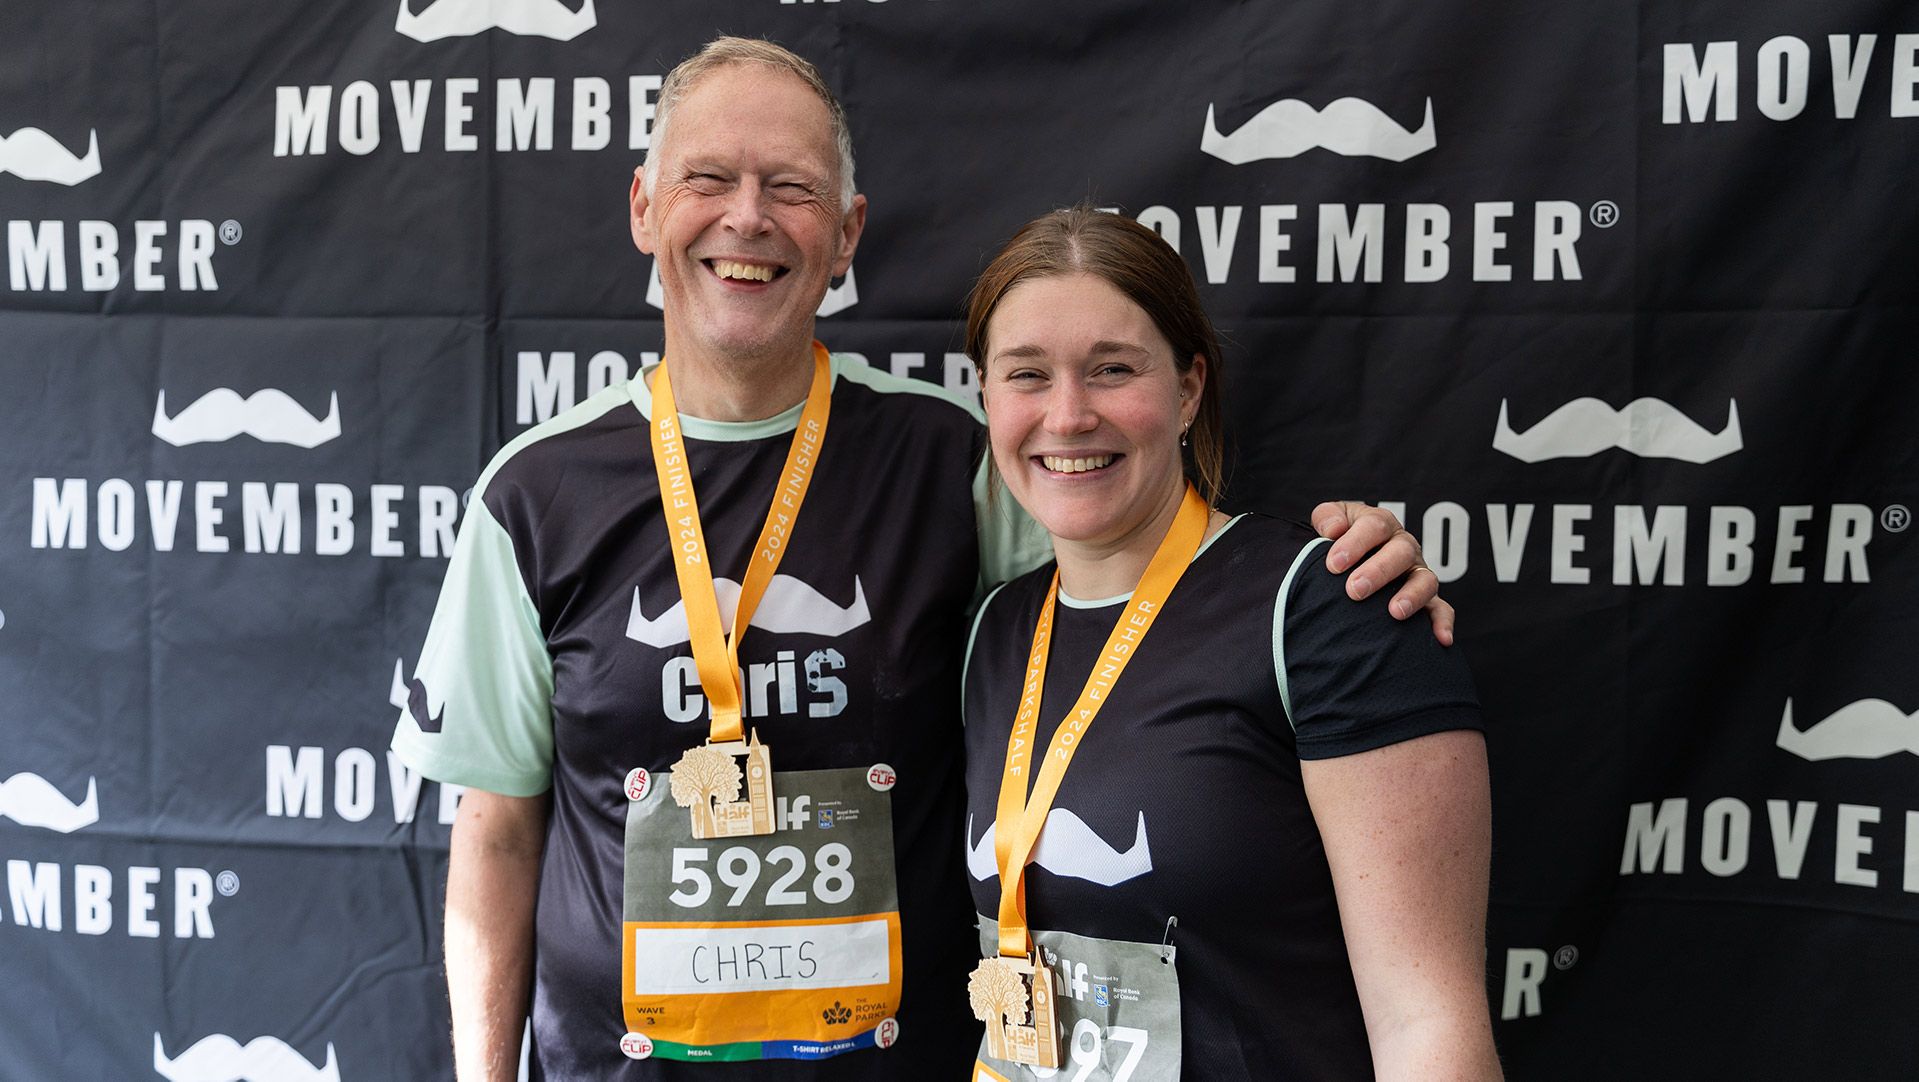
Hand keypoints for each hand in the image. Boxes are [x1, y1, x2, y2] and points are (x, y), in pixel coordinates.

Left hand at [1310, 501, 1453, 645]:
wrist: (1350, 559)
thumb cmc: (1339, 539)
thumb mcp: (1329, 520)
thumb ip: (1327, 517)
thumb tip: (1332, 530)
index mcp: (1381, 525)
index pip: (1374, 526)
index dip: (1355, 543)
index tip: (1333, 565)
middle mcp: (1404, 547)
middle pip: (1401, 552)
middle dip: (1378, 571)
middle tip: (1354, 590)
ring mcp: (1417, 573)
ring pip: (1425, 580)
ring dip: (1412, 595)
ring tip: (1395, 611)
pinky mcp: (1426, 599)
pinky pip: (1441, 610)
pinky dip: (1443, 622)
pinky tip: (1441, 638)